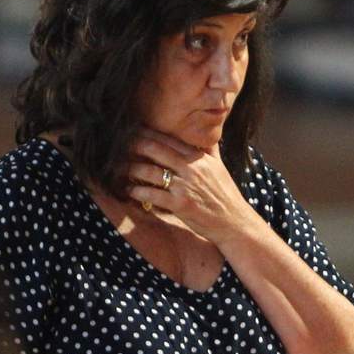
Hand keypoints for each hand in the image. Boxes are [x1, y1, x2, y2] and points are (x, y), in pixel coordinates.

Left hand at [125, 127, 260, 246]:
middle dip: (135, 145)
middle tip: (119, 144)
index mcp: (200, 158)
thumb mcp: (220, 167)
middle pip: (157, 150)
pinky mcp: (181, 204)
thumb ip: (210, 150)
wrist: (234, 222)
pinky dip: (138, 192)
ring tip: (120, 169)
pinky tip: (130, 191)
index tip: (134, 130)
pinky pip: (153, 195)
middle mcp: (192, 168)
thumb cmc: (225, 195)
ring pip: (151, 171)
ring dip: (132, 169)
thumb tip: (210, 133)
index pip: (170, 140)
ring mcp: (186, 186)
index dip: (150, 134)